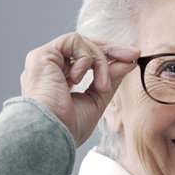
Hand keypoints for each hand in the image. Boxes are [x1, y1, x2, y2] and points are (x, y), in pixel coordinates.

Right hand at [20, 33, 138, 146]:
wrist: (50, 133)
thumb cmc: (68, 126)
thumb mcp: (97, 101)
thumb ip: (110, 80)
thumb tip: (128, 63)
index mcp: (57, 79)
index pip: (86, 59)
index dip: (110, 57)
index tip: (132, 60)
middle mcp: (49, 67)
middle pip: (85, 46)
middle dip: (113, 49)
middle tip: (133, 55)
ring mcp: (44, 60)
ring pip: (83, 43)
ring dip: (101, 63)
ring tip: (102, 86)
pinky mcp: (42, 55)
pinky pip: (73, 41)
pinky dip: (85, 58)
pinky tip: (79, 79)